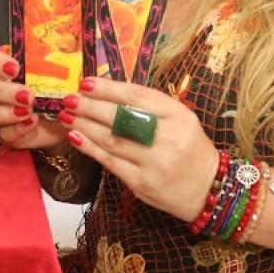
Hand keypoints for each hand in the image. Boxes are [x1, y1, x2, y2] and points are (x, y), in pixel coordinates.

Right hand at [0, 47, 67, 150]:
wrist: (72, 119)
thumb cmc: (62, 92)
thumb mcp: (65, 75)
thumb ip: (61, 64)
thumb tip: (69, 55)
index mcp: (5, 70)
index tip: (14, 68)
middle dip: (4, 90)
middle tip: (28, 95)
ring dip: (4, 112)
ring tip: (28, 111)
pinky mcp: (5, 134)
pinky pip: (3, 133)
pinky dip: (17, 129)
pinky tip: (32, 123)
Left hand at [61, 77, 219, 222]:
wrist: (208, 189)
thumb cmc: (187, 147)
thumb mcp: (179, 119)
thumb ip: (149, 106)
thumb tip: (105, 92)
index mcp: (178, 115)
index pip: (137, 96)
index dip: (108, 89)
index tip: (86, 83)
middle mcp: (168, 136)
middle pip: (121, 117)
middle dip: (90, 106)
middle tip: (69, 99)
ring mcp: (155, 161)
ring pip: (112, 139)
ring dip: (84, 126)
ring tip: (65, 116)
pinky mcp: (142, 183)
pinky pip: (110, 161)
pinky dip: (90, 148)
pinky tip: (75, 137)